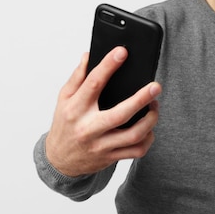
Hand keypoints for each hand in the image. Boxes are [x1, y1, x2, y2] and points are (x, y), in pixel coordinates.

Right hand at [45, 46, 160, 176]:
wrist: (59, 160)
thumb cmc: (64, 125)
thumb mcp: (64, 99)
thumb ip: (77, 77)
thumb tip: (89, 56)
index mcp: (76, 109)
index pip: (93, 84)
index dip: (108, 66)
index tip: (122, 53)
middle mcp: (88, 128)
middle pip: (120, 114)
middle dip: (141, 99)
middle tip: (155, 87)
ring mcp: (101, 145)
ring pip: (133, 135)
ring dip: (150, 119)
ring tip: (154, 106)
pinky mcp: (110, 157)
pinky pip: (136, 151)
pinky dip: (148, 139)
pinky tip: (149, 128)